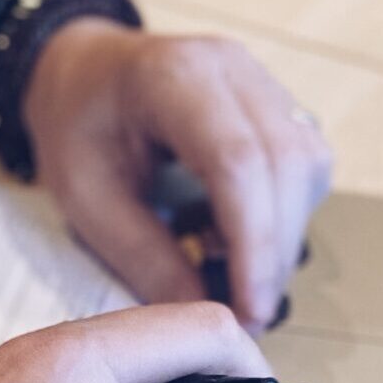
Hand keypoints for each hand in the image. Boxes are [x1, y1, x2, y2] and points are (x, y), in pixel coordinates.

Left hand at [20, 19, 332, 333]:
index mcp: (173, 78)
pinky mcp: (275, 103)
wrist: (81, 75)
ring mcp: (260, 80)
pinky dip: (280, 215)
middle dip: (274, 251)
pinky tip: (230, 234)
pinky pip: (303, 165)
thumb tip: (201, 314)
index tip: (251, 309)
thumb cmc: (75, 129)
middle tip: (248, 314)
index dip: (254, 243)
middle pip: (288, 163)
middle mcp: (231, 68)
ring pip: (307, 166)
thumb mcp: (86, 200)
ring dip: (281, 236)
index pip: (238, 161)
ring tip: (226, 269)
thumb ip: (144, 257)